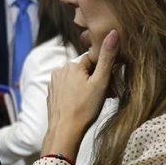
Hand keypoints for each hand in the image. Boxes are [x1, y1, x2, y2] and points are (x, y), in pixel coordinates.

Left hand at [43, 30, 118, 159]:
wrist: (65, 132)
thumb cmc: (84, 108)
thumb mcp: (101, 82)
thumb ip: (107, 57)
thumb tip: (113, 32)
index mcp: (72, 64)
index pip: (95, 60)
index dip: (106, 72)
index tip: (111, 85)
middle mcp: (60, 70)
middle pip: (86, 70)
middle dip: (97, 81)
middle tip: (107, 96)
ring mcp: (54, 82)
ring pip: (78, 80)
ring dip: (89, 87)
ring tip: (95, 102)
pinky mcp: (52, 93)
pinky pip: (69, 89)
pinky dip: (77, 94)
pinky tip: (83, 105)